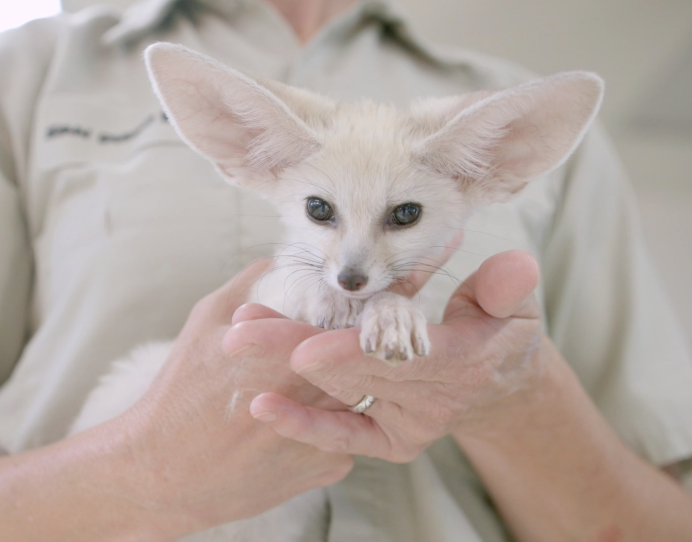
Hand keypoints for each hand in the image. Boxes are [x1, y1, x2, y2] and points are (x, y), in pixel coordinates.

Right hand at [93, 259, 352, 536]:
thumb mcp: (203, 325)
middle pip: (357, 362)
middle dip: (350, 352)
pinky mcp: (326, 469)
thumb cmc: (179, 396)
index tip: (337, 313)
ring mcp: (326, 435)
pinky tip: (300, 424)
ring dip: (348, 389)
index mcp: (288, 354)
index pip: (341, 324)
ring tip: (315, 384)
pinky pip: (348, 438)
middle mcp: (315, 395)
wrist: (162, 474)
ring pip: (360, 398)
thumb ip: (244, 287)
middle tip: (333, 348)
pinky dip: (333, 428)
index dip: (341, 316)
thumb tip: (270, 260)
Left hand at [242, 250, 544, 461]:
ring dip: (283, 370)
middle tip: (241, 333)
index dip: (354, 354)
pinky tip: (262, 407)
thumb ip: (505, 288)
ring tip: (237, 341)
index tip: (306, 351)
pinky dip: (303, 424)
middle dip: (293, 350)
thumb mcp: (513, 306)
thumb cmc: (499, 333)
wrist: (496, 386)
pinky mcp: (387, 439)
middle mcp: (429, 401)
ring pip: (338, 394)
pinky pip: (343, 435)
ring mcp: (405, 423)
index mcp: (460, 362)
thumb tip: (515, 266)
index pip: (402, 358)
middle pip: (354, 372)